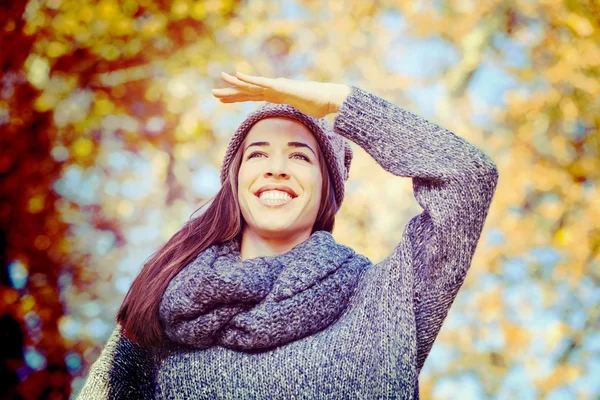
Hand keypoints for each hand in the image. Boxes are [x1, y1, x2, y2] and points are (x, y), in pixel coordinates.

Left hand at [211, 71, 349, 118]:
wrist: (328, 99)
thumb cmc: (319, 106)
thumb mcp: (303, 116)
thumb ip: (297, 119)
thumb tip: (298, 131)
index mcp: (276, 95)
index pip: (253, 97)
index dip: (238, 97)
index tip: (224, 100)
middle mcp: (273, 89)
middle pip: (247, 91)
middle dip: (230, 93)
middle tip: (213, 93)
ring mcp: (276, 86)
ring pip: (250, 86)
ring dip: (233, 84)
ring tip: (219, 81)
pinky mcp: (280, 86)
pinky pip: (261, 82)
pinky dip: (248, 79)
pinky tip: (236, 75)